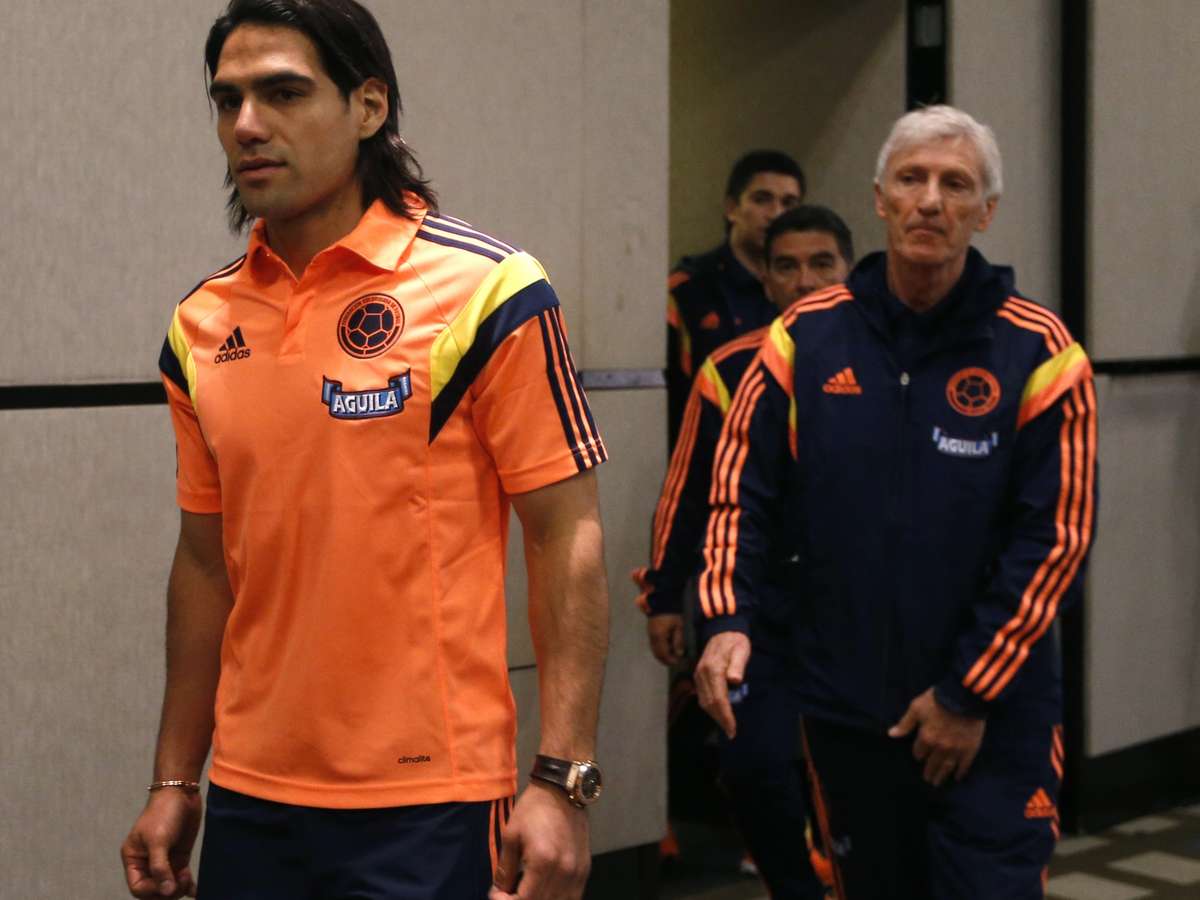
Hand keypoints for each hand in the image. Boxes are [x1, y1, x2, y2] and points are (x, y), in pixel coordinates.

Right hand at [120, 788, 202, 897]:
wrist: (182, 792)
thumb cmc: (163, 812)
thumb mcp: (158, 840)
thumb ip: (160, 867)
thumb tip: (166, 892)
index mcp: (134, 858)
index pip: (138, 887)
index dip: (151, 891)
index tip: (166, 885)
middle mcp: (147, 862)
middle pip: (154, 889)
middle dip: (166, 891)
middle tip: (180, 883)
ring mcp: (165, 860)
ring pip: (169, 885)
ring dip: (178, 888)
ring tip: (187, 878)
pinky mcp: (180, 856)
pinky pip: (181, 877)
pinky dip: (188, 884)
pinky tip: (195, 890)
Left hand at [489, 781, 589, 899]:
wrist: (562, 789)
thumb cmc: (534, 808)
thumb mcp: (511, 836)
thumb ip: (505, 870)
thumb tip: (499, 893)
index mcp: (543, 862)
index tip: (497, 895)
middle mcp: (564, 871)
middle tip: (508, 894)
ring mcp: (578, 872)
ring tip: (525, 893)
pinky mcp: (585, 869)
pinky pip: (573, 897)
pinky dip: (557, 899)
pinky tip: (544, 891)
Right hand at [646, 614, 684, 665]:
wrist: (662, 601)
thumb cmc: (672, 614)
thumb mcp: (679, 627)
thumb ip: (679, 641)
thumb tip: (679, 654)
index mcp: (659, 637)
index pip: (663, 654)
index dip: (670, 660)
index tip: (678, 662)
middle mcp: (652, 637)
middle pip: (657, 654)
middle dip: (665, 660)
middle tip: (675, 661)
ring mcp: (650, 634)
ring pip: (654, 650)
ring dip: (662, 655)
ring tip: (672, 655)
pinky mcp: (650, 631)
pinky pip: (654, 645)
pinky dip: (660, 649)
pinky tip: (668, 647)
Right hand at [693, 631, 750, 739]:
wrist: (723, 629)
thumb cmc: (735, 641)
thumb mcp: (741, 650)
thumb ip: (738, 665)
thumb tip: (735, 679)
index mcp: (713, 669)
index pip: (718, 699)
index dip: (725, 716)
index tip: (733, 729)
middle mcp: (702, 674)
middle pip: (710, 703)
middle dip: (720, 719)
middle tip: (731, 732)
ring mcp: (698, 675)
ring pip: (704, 702)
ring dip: (715, 715)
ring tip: (727, 725)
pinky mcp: (699, 676)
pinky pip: (702, 696)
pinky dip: (710, 707)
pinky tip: (719, 712)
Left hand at [888, 688, 985, 785]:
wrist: (963, 697)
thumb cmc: (937, 700)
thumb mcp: (916, 708)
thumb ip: (905, 723)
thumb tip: (891, 734)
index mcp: (926, 738)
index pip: (919, 752)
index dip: (918, 754)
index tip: (919, 756)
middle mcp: (940, 748)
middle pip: (932, 763)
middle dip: (928, 772)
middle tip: (927, 780)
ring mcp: (956, 750)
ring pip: (946, 767)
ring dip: (941, 776)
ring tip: (937, 783)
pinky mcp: (970, 748)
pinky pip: (964, 765)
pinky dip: (960, 772)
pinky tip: (957, 778)